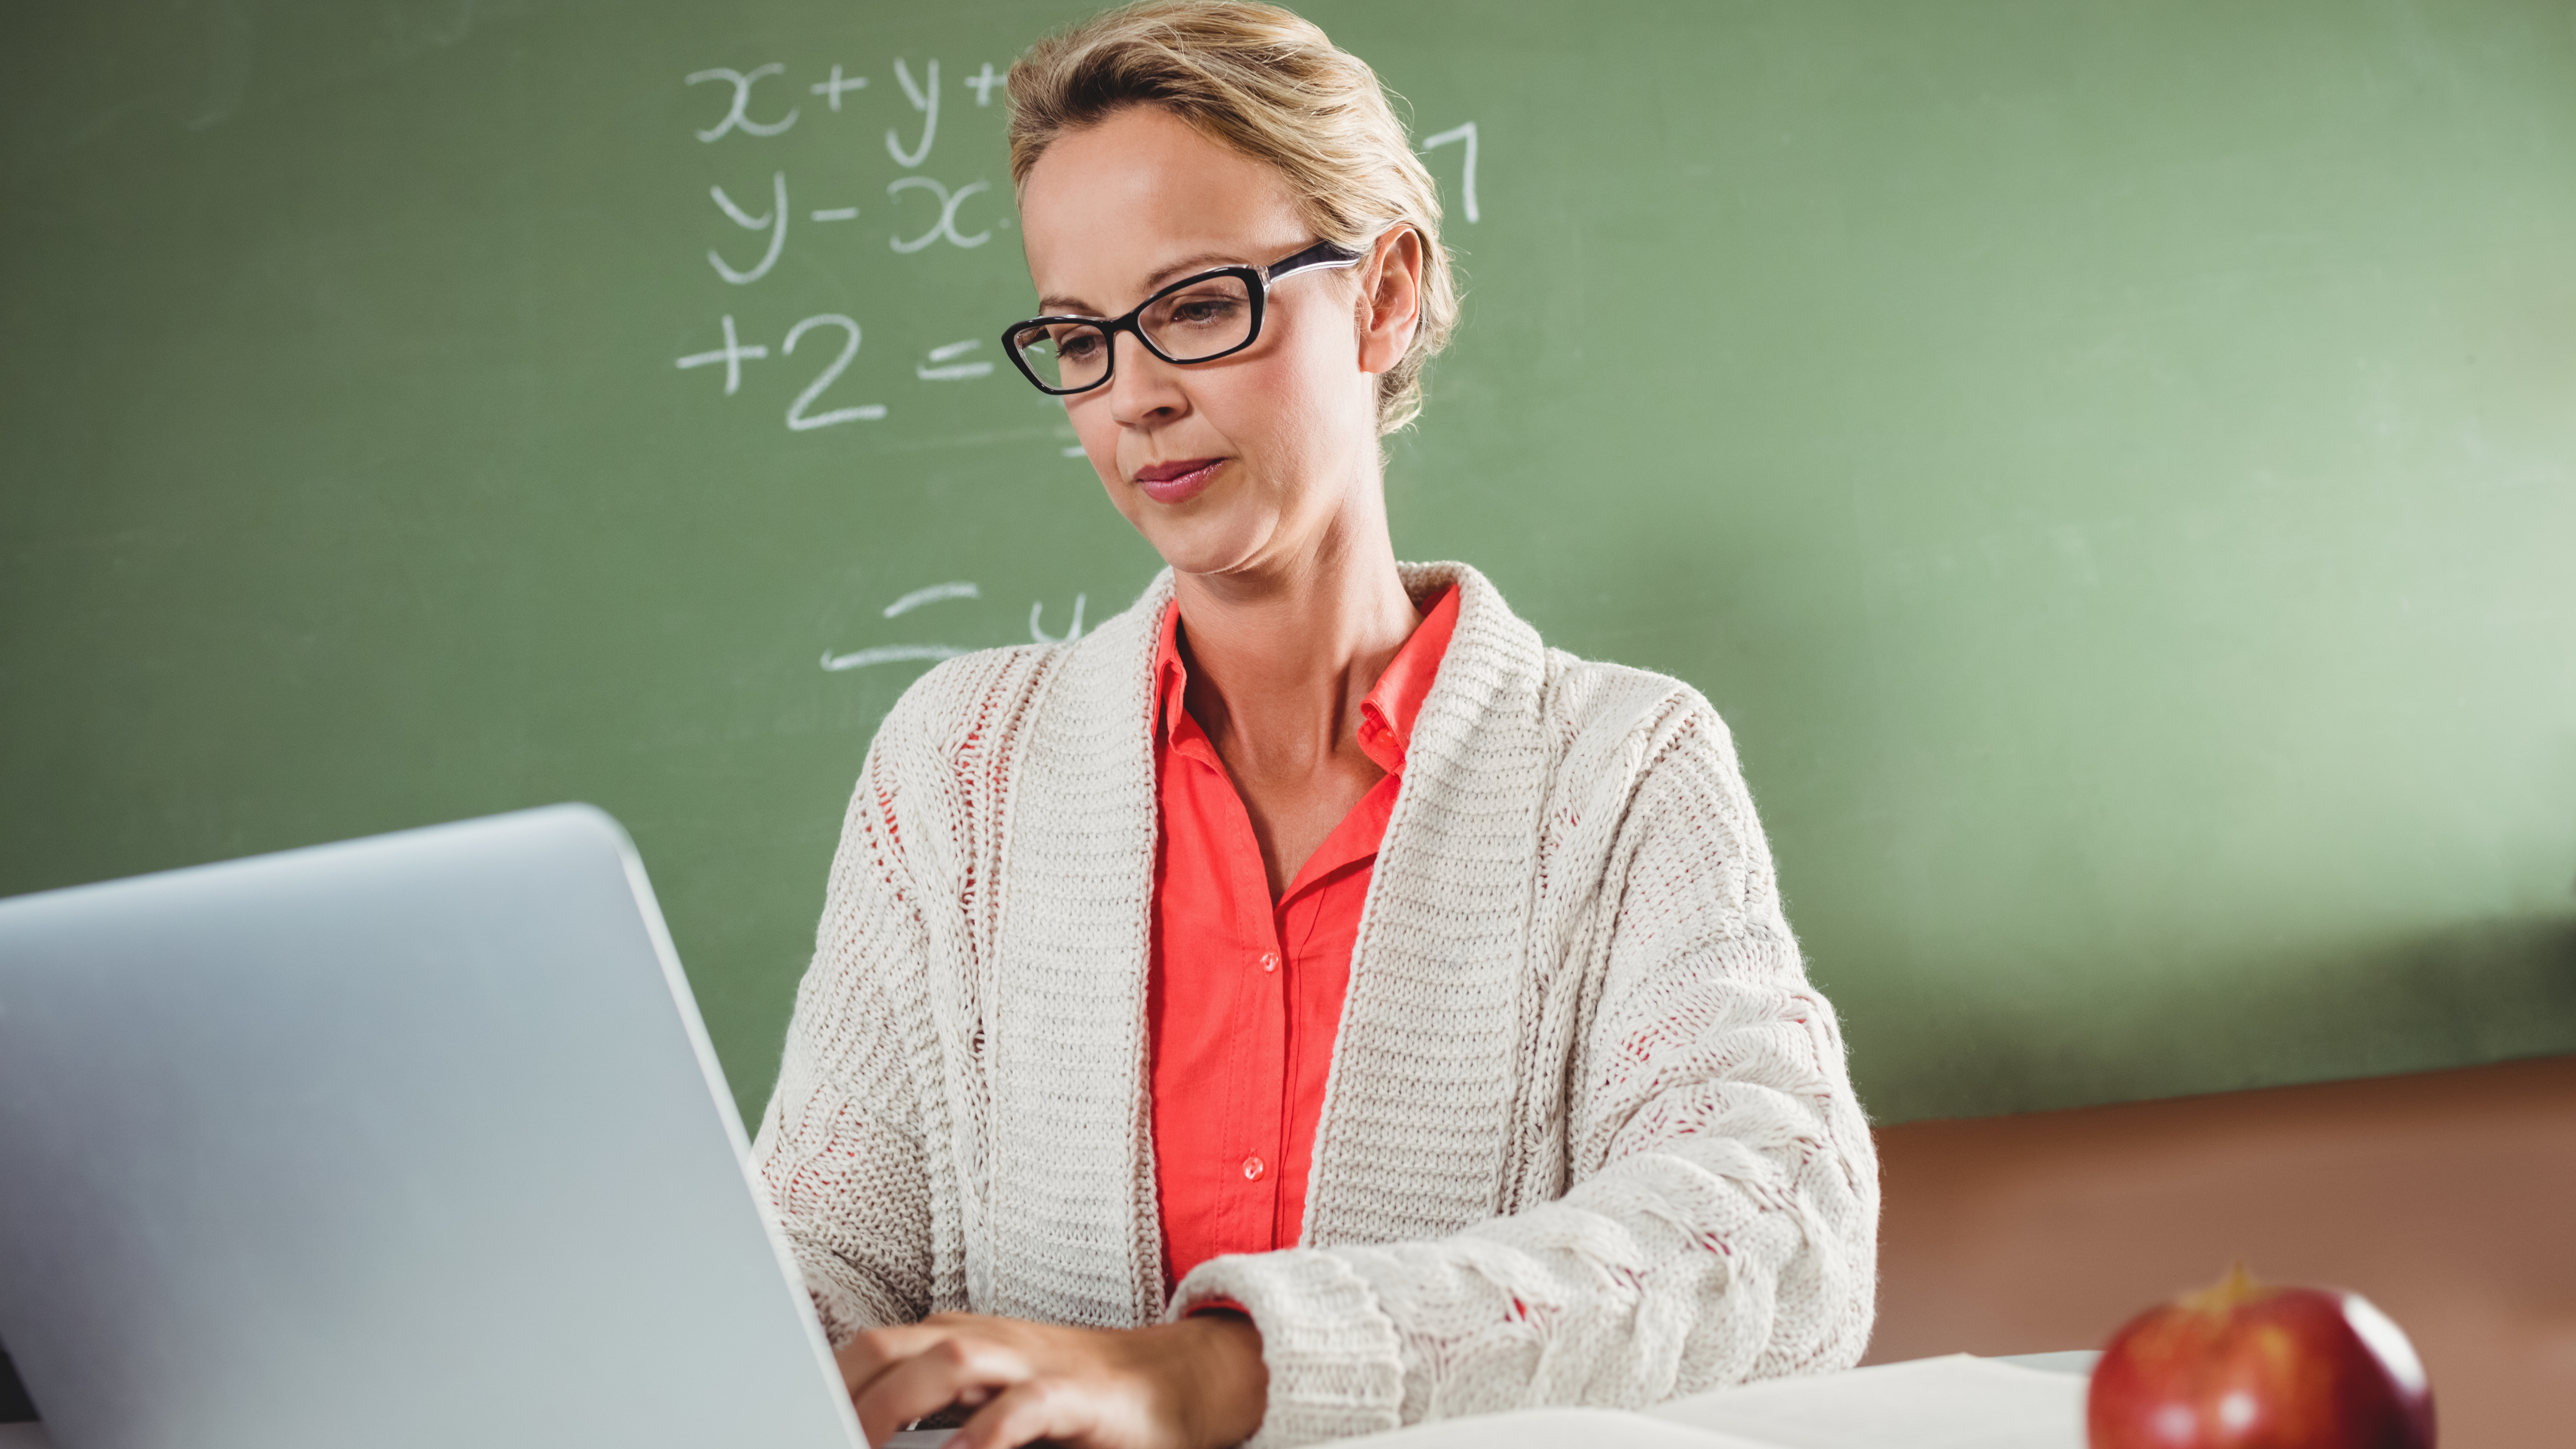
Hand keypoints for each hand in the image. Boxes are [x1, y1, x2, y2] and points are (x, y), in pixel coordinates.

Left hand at [836, 1310, 1267, 1448]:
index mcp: (952, 1342)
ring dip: (896, 1402)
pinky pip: (1021, 1409)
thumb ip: (929, 1414)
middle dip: (842, 1388)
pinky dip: (984, 1437)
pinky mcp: (1073, 1395)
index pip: (868, 1349)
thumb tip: (862, 1432)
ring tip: (863, 1441)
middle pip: (890, 1345)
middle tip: (813, 1429)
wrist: (1167, 1383)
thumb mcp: (985, 1401)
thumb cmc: (1066, 1399)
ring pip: (947, 1359)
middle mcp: (983, 1343)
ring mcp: (1028, 1363)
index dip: (823, 1381)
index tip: (790, 1413)